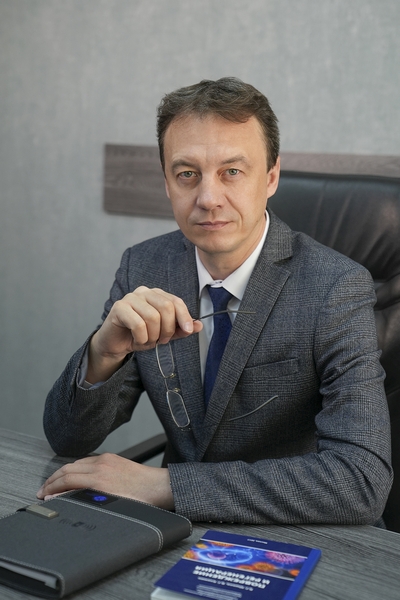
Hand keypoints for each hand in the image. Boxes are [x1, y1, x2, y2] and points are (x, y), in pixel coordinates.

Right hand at [36, 453, 173, 509]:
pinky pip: (87, 460)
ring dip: (62, 473)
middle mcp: (101, 466)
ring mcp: (106, 460)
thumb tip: (63, 499)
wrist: (158, 486)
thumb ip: (84, 501)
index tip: (43, 495)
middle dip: (52, 480)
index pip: (66, 479)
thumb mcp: (110, 506)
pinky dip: (75, 467)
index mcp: (99, 479)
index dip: (51, 488)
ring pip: (76, 463)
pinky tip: (73, 475)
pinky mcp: (111, 458)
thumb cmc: (140, 500)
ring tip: (54, 484)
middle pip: (67, 469)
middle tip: (43, 490)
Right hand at [88, 286, 202, 381]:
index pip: (176, 301)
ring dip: (153, 336)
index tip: (188, 331)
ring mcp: (130, 298)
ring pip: (152, 317)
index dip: (184, 316)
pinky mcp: (119, 307)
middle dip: (168, 329)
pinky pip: (138, 324)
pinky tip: (137, 340)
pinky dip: (141, 338)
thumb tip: (199, 325)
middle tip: (162, 340)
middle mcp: (144, 292)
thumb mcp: (163, 334)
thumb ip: (180, 329)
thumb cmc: (139, 335)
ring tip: (148, 341)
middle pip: (166, 307)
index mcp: (156, 295)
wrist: (116, 344)